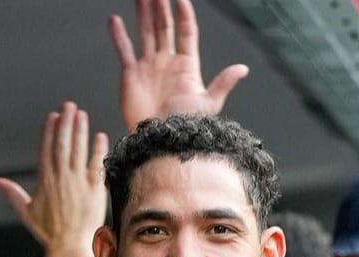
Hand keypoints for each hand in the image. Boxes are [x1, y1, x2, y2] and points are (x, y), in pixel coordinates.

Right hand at [0, 102, 107, 253]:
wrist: (70, 247)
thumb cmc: (49, 233)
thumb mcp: (27, 212)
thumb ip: (13, 194)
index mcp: (45, 181)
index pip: (46, 149)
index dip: (49, 131)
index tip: (53, 116)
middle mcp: (61, 178)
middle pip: (62, 143)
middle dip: (65, 122)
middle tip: (68, 106)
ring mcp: (78, 182)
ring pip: (78, 149)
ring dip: (80, 130)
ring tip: (81, 114)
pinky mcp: (94, 189)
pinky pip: (96, 164)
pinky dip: (98, 150)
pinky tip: (100, 137)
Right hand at [109, 0, 247, 128]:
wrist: (162, 142)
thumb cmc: (186, 127)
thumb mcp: (208, 103)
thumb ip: (223, 83)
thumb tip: (243, 68)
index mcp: (186, 66)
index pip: (186, 32)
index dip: (184, 13)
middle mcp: (167, 63)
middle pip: (165, 27)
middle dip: (161, 7)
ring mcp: (149, 67)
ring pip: (145, 33)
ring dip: (143, 14)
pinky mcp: (131, 76)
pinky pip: (124, 51)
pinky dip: (119, 36)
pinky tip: (114, 20)